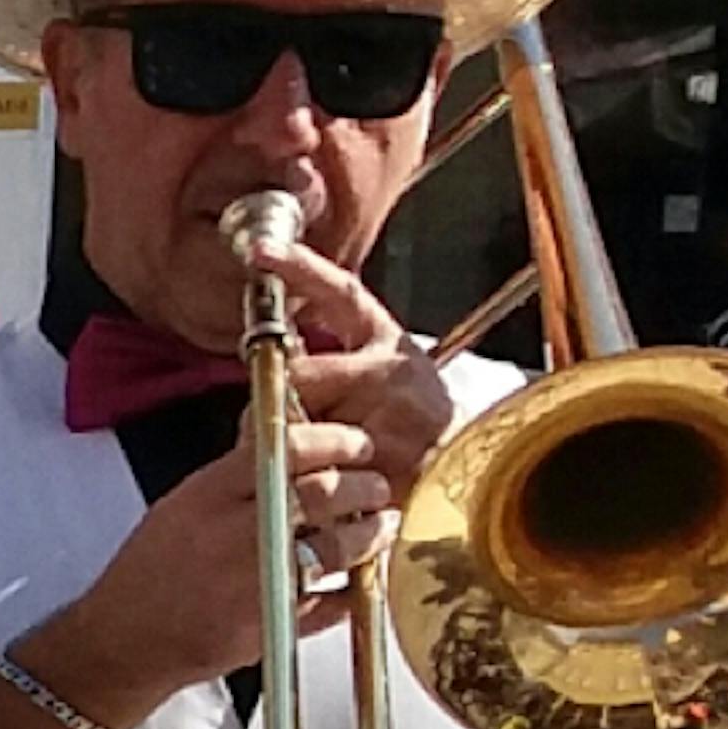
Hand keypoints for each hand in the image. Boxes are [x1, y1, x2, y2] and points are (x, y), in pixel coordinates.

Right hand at [45, 411, 396, 702]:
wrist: (126, 640)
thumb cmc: (150, 574)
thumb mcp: (181, 507)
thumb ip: (234, 479)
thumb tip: (292, 450)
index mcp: (206, 494)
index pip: (284, 448)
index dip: (334, 441)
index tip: (357, 444)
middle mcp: (232, 532)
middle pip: (322, 493)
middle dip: (365, 486)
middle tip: (377, 486)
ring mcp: (256, 579)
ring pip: (338, 547)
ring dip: (370, 535)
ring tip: (380, 528)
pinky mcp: (273, 623)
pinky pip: (333, 602)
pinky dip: (353, 590)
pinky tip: (356, 580)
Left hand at [230, 216, 465, 474]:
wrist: (467, 464)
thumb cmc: (402, 416)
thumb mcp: (369, 374)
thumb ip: (319, 365)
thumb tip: (261, 367)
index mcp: (388, 339)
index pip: (342, 293)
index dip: (300, 268)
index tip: (260, 248)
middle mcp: (398, 370)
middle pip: (301, 377)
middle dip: (276, 400)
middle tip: (278, 420)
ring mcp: (402, 417)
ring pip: (307, 427)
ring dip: (293, 445)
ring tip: (314, 456)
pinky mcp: (397, 464)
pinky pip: (323, 471)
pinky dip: (309, 480)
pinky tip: (326, 479)